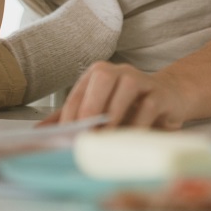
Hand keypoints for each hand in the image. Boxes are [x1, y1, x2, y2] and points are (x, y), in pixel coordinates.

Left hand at [53, 62, 188, 128]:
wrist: (170, 98)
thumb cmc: (129, 106)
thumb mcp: (100, 110)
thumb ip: (72, 117)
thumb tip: (39, 130)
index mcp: (99, 74)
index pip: (79, 90)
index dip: (71, 112)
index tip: (66, 135)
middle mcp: (120, 71)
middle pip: (102, 76)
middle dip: (91, 104)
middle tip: (86, 132)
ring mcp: (142, 80)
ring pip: (128, 86)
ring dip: (115, 113)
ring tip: (106, 137)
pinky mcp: (161, 94)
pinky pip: (149, 105)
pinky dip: (138, 123)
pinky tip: (129, 138)